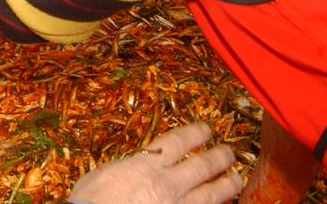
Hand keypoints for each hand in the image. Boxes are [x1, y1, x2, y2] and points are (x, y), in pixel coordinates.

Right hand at [68, 123, 242, 203]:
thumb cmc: (90, 202)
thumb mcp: (104, 174)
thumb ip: (128, 167)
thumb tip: (135, 164)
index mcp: (147, 164)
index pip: (180, 141)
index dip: (197, 133)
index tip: (207, 129)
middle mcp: (167, 183)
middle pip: (203, 165)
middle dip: (220, 156)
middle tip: (229, 152)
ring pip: (212, 193)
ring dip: (227, 184)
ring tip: (236, 178)